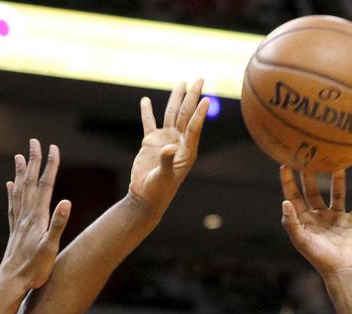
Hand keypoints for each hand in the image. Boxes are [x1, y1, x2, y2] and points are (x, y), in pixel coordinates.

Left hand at [0, 139, 70, 288]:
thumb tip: (66, 201)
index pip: (45, 185)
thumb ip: (58, 224)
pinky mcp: (14, 231)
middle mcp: (26, 216)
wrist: (11, 283)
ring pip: (19, 191)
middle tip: (34, 142)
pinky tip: (10, 186)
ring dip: (21, 173)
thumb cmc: (34, 269)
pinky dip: (12, 193)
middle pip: (30, 182)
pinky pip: (13, 206)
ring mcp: (18, 223)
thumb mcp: (50, 247)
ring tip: (19, 157)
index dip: (50, 166)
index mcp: (37, 217)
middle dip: (33, 161)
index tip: (53, 147)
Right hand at [128, 79, 208, 209]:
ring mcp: (165, 140)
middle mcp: (178, 142)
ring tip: (181, 82)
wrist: (145, 197)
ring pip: (171, 114)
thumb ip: (167, 161)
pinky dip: (147, 112)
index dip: (199, 114)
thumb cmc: (159, 191)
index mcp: (187, 151)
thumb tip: (168, 147)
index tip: (206, 99)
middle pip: (186, 114)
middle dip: (193, 96)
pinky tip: (145, 100)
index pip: (194, 127)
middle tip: (200, 78)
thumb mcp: (164, 177)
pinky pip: (149, 123)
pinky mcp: (150, 142)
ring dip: (176, 98)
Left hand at [280, 168, 351, 276]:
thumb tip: (284, 201)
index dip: (288, 181)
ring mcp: (337, 219)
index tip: (285, 163)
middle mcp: (319, 217)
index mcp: (304, 220)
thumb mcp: (301, 241)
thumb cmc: (319, 258)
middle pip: (313, 191)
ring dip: (338, 180)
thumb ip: (291, 222)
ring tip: (339, 164)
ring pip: (337, 194)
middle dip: (310, 175)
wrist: (343, 272)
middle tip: (310, 156)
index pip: (293, 196)